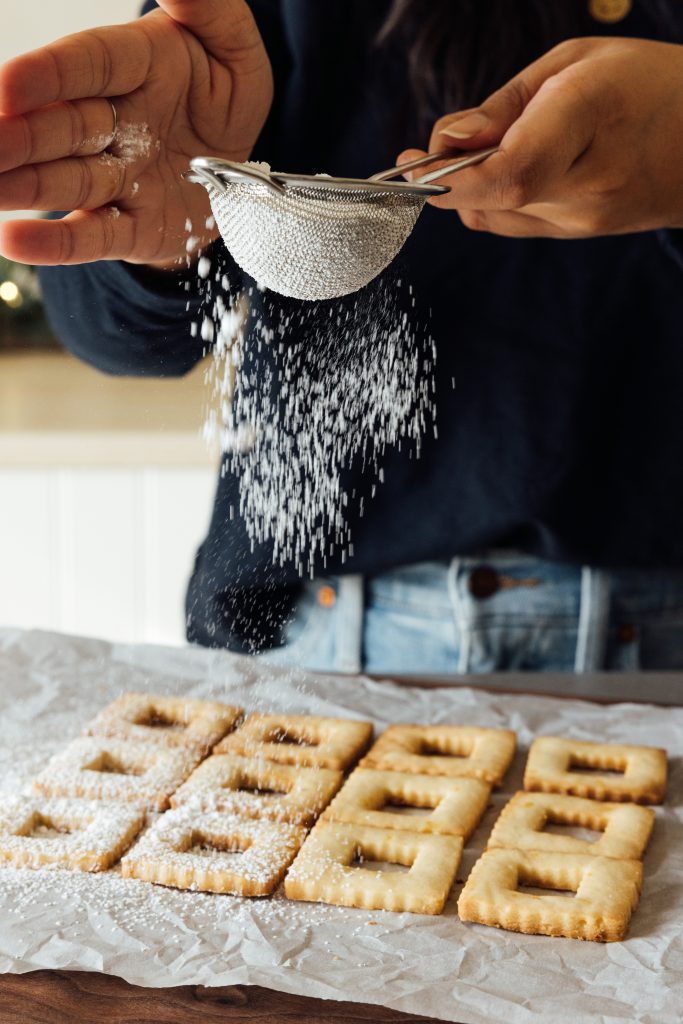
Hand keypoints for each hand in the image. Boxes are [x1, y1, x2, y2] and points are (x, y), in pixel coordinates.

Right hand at [0, 0, 271, 265]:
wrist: (243, 172)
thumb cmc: (227, 99)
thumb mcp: (233, 47)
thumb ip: (205, 9)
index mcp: (134, 67)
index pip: (87, 66)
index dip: (48, 76)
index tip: (9, 88)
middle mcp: (115, 124)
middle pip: (60, 127)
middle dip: (18, 136)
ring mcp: (119, 179)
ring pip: (65, 182)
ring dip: (23, 187)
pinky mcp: (129, 229)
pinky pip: (92, 236)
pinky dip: (56, 244)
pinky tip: (15, 241)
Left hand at [399, 37, 682, 237]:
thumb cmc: (645, 84)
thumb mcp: (574, 63)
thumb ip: (504, 104)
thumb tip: (447, 141)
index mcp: (591, 115)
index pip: (507, 172)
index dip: (450, 176)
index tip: (411, 162)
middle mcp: (591, 181)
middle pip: (491, 199)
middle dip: (443, 178)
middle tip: (420, 155)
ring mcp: (588, 219)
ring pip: (493, 215)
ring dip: (465, 188)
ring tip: (478, 150)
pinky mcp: (581, 235)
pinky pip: (512, 223)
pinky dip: (490, 200)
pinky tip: (500, 171)